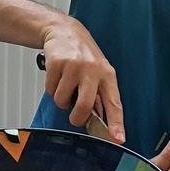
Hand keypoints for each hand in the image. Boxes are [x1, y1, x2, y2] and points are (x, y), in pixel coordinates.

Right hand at [40, 24, 123, 140]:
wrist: (64, 31)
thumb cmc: (83, 55)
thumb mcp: (98, 73)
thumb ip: (99, 96)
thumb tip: (100, 123)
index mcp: (107, 75)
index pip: (114, 103)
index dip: (116, 123)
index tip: (118, 138)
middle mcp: (93, 70)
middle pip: (84, 106)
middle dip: (76, 118)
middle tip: (74, 117)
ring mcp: (75, 65)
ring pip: (62, 100)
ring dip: (61, 99)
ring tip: (65, 85)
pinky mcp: (57, 62)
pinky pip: (51, 89)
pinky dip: (51, 87)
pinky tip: (57, 75)